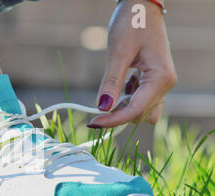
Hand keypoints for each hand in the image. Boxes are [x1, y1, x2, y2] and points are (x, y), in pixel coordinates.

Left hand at [88, 0, 176, 128]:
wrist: (141, 5)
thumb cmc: (132, 23)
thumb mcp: (118, 53)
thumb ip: (111, 82)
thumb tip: (103, 108)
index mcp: (160, 78)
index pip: (135, 111)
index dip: (113, 120)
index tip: (93, 122)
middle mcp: (165, 83)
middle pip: (141, 115)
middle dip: (120, 114)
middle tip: (99, 105)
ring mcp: (160, 82)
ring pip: (141, 110)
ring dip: (123, 106)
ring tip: (111, 87)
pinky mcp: (153, 80)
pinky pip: (139, 99)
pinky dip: (126, 97)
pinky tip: (120, 81)